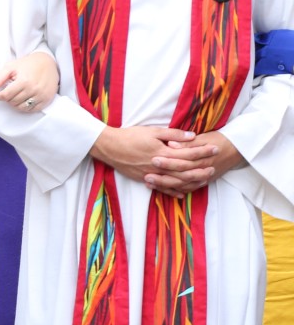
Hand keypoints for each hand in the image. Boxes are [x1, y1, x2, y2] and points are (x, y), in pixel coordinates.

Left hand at [0, 51, 58, 112]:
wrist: (47, 62)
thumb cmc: (27, 64)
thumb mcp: (11, 67)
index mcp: (23, 81)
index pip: (6, 96)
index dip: (0, 96)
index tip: (0, 94)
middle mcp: (33, 89)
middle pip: (13, 102)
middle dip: (8, 99)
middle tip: (9, 93)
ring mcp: (41, 95)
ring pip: (22, 108)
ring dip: (16, 104)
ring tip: (16, 97)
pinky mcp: (47, 99)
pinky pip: (33, 110)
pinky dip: (26, 107)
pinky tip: (24, 100)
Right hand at [90, 126, 215, 194]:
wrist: (109, 147)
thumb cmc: (130, 136)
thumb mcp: (152, 131)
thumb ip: (173, 134)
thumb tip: (192, 136)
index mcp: (162, 152)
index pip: (188, 153)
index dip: (203, 151)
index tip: (215, 148)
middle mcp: (159, 166)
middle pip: (186, 170)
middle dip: (202, 168)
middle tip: (214, 166)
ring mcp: (152, 175)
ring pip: (176, 182)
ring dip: (192, 181)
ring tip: (203, 179)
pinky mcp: (145, 179)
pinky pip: (162, 188)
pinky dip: (174, 191)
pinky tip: (183, 193)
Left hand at [146, 130, 244, 196]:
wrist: (237, 149)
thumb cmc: (219, 139)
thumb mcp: (204, 137)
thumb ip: (187, 143)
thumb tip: (171, 144)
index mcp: (202, 158)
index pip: (183, 162)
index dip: (168, 161)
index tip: (153, 159)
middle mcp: (203, 170)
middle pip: (181, 176)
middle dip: (163, 177)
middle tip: (147, 175)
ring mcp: (204, 178)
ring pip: (183, 185)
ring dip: (166, 186)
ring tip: (149, 183)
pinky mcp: (204, 182)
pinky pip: (188, 189)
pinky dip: (175, 191)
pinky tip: (162, 189)